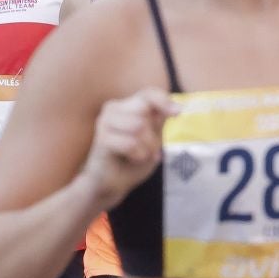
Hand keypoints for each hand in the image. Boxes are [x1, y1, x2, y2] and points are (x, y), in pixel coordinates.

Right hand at [83, 89, 174, 207]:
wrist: (112, 184)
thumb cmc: (133, 160)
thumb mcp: (152, 139)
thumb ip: (159, 122)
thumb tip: (175, 107)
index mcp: (129, 106)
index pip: (148, 93)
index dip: (164, 100)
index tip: (178, 113)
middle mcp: (115, 109)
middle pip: (144, 108)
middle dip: (153, 133)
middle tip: (150, 149)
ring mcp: (105, 122)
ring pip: (138, 125)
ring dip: (146, 146)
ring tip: (140, 155)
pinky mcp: (100, 139)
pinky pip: (129, 143)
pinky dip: (137, 154)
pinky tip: (131, 159)